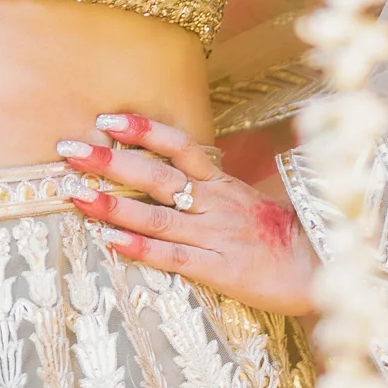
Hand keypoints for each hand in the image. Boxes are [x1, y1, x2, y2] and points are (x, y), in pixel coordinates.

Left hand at [55, 112, 317, 319]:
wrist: (320, 268)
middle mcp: (214, 203)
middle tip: (68, 149)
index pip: (179, 147)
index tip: (106, 119)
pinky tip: (110, 241)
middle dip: (109, 161)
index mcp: (222, 183)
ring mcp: (215, 235)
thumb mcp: (244, 201)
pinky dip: (140, 248)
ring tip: (74, 194)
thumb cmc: (278, 235)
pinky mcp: (218, 269)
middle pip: (157, 176)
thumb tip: (170, 168)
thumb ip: (209, 185)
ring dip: (113, 204)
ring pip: (157, 215)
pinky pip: (174, 256)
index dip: (143, 131)